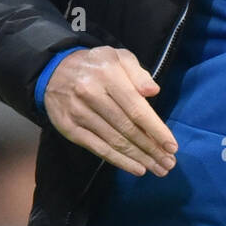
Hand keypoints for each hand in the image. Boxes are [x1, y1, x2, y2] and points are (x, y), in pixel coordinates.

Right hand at [44, 46, 177, 176]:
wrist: (53, 70)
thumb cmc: (96, 65)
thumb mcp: (118, 56)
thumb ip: (138, 72)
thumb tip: (153, 91)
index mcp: (108, 75)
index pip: (136, 108)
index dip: (155, 129)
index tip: (172, 146)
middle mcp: (91, 94)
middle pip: (127, 128)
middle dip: (151, 149)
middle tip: (168, 164)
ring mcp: (78, 113)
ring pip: (114, 141)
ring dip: (139, 158)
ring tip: (158, 169)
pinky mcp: (69, 128)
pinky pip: (98, 148)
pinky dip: (119, 161)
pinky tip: (136, 168)